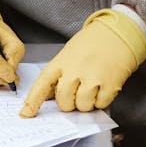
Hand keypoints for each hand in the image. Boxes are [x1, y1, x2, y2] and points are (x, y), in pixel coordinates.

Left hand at [20, 8, 145, 117]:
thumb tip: (49, 97)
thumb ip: (59, 74)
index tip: (26, 113)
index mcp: (62, 61)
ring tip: (92, 87)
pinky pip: (101, 104)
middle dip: (69, 103)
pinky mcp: (110, 84)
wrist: (118, 33)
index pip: (42, 84)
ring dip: (87, 103)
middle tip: (77, 92)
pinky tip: (103, 86)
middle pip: (64, 102)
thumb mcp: (69, 54)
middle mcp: (75, 70)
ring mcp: (93, 78)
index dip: (33, 101)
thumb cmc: (93, 43)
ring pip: (82, 106)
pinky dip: (102, 100)